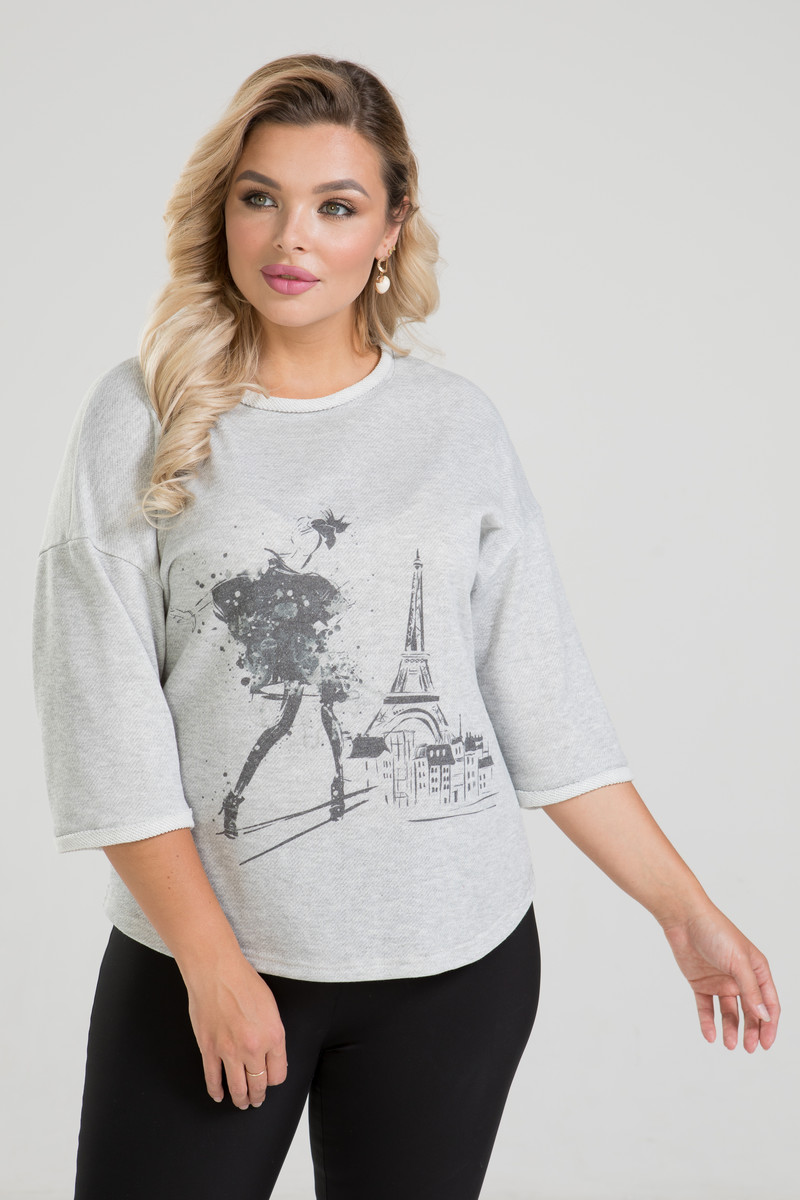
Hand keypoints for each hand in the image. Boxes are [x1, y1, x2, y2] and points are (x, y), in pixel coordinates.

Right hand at [181, 951, 287, 1108]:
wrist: (216, 971)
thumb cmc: (244, 982)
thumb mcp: (271, 1007)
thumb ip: (272, 1033)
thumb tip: (270, 1054)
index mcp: (273, 1036)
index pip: (279, 1074)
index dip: (274, 1080)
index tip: (271, 1080)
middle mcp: (253, 1048)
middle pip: (259, 1085)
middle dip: (259, 1095)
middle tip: (257, 1099)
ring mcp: (229, 1051)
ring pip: (237, 1088)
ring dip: (241, 1099)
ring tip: (242, 1103)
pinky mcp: (209, 1049)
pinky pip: (212, 1078)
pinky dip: (216, 1091)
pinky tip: (219, 1095)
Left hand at [661, 904, 779, 1051]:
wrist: (683, 918)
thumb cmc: (716, 932)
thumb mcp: (738, 961)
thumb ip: (751, 989)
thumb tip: (765, 1016)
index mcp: (756, 970)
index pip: (768, 1003)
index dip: (769, 1024)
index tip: (766, 1044)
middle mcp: (740, 977)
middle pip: (750, 1011)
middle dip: (751, 1031)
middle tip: (748, 1048)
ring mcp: (720, 981)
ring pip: (729, 1012)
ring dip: (731, 1029)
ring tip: (730, 1045)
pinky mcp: (700, 983)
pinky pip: (706, 1007)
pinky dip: (708, 1022)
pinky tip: (710, 1036)